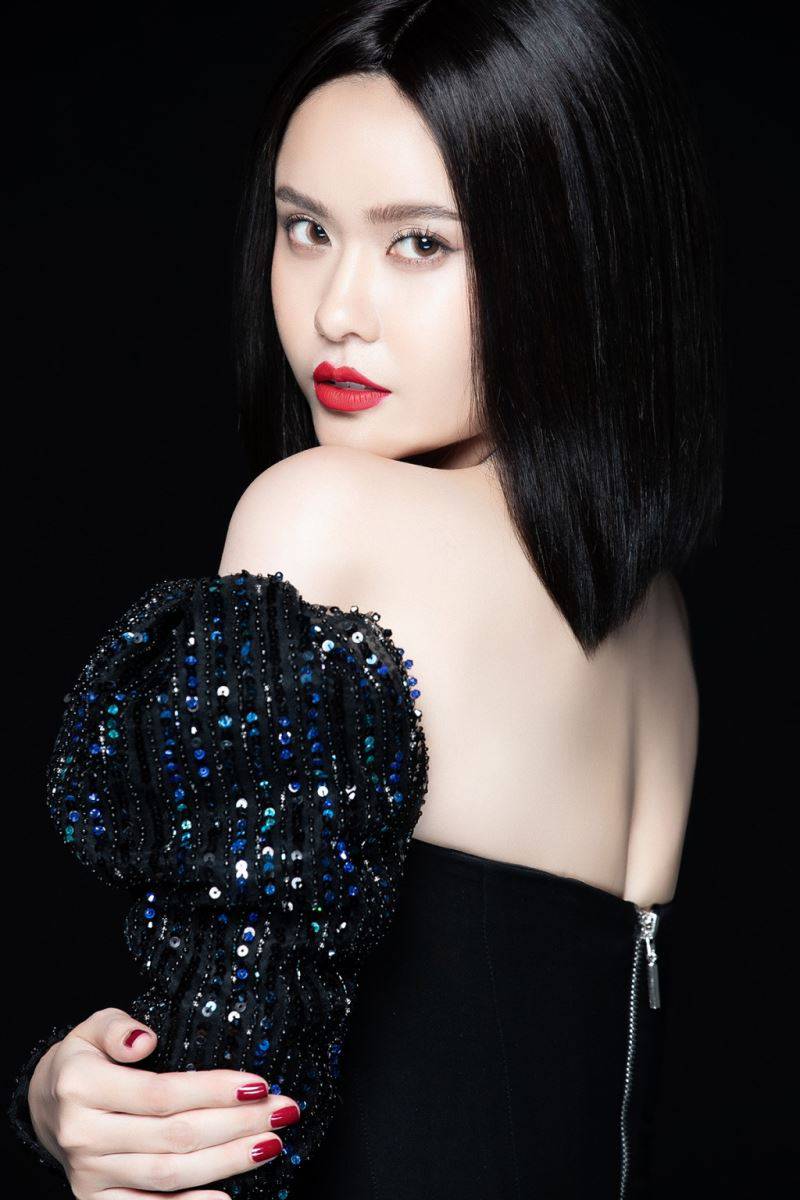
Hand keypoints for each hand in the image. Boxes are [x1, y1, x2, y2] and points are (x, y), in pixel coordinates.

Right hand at [27, 1006, 300, 1198]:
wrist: (48, 1104)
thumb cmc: (85, 1058)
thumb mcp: (95, 1026)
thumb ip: (120, 1027)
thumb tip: (146, 1040)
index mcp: (84, 1086)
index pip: (162, 1093)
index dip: (215, 1091)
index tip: (259, 1085)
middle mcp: (85, 1134)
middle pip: (175, 1135)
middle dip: (237, 1124)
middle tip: (282, 1112)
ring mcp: (90, 1174)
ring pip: (170, 1174)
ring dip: (227, 1161)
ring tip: (270, 1144)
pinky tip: (227, 1197)